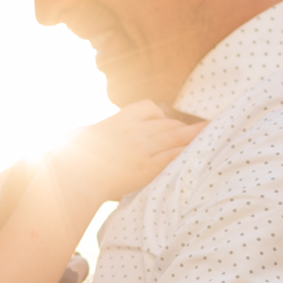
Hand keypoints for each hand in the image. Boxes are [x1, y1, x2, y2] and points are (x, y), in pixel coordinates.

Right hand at [57, 101, 204, 203]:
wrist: (73, 174)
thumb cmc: (69, 160)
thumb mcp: (78, 136)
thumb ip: (86, 133)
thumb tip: (77, 134)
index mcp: (118, 120)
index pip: (147, 108)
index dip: (161, 115)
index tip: (167, 120)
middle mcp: (134, 130)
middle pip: (166, 123)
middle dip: (184, 126)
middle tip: (204, 126)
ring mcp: (142, 147)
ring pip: (175, 135)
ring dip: (195, 134)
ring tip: (213, 130)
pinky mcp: (147, 166)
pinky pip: (174, 156)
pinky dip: (189, 151)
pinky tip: (202, 150)